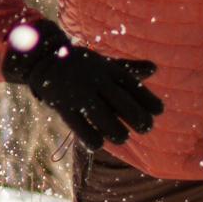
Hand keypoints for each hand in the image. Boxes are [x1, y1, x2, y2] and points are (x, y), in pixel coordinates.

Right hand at [0, 19, 162, 149]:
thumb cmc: (82, 64)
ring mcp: (78, 93)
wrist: (43, 58)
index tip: (159, 111)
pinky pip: (81, 129)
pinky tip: (97, 143)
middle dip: (138, 119)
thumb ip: (129, 68)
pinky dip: (92, 140)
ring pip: (104, 120)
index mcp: (106, 68)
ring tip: (121, 136)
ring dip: (117, 133)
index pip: (132, 85)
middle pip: (122, 103)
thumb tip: (155, 68)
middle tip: (146, 128)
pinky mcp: (63, 106)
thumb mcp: (104, 63)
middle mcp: (94, 80)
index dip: (148, 99)